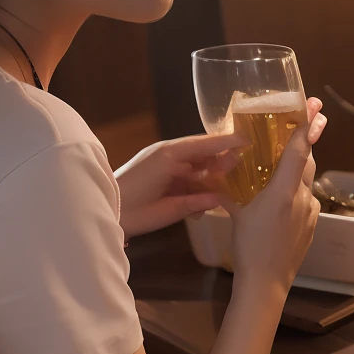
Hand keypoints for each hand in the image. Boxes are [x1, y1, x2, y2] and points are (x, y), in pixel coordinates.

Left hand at [114, 133, 241, 239]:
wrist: (106, 214)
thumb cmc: (134, 210)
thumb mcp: (167, 208)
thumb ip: (195, 202)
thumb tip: (222, 199)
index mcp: (170, 156)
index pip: (205, 144)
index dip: (227, 142)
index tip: (248, 140)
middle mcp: (168, 155)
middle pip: (203, 152)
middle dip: (222, 159)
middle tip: (241, 166)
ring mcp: (163, 163)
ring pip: (196, 163)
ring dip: (211, 172)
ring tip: (229, 182)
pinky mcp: (160, 173)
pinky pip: (185, 173)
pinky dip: (197, 182)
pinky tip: (207, 197)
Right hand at [228, 100, 325, 297]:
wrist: (267, 283)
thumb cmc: (249, 247)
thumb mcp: (237, 215)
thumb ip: (232, 194)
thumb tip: (221, 181)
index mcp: (283, 191)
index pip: (298, 152)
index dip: (307, 128)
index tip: (317, 110)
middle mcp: (302, 198)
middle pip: (307, 163)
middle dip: (303, 146)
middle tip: (298, 130)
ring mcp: (311, 212)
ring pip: (306, 182)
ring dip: (297, 172)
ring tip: (281, 170)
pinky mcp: (313, 225)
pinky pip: (305, 200)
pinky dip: (296, 194)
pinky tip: (281, 202)